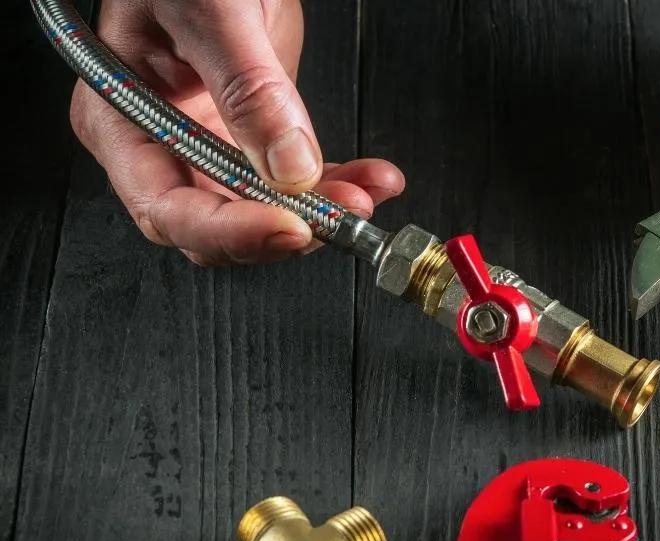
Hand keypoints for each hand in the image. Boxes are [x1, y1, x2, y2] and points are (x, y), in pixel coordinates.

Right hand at [70, 0, 404, 265]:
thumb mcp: (213, 13)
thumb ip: (248, 90)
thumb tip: (287, 166)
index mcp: (123, 119)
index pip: (168, 207)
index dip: (231, 231)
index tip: (290, 228)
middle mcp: (162, 142)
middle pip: (219, 222)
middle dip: (286, 227)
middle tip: (340, 214)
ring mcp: (209, 142)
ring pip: (264, 211)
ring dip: (323, 211)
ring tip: (365, 193)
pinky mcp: (253, 135)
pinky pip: (293, 181)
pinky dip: (334, 184)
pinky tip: (368, 178)